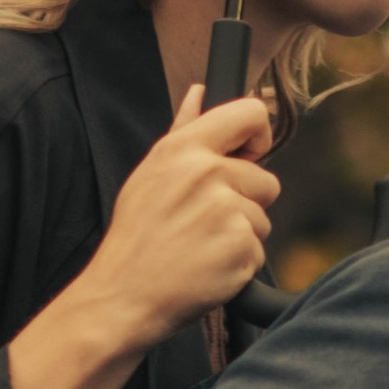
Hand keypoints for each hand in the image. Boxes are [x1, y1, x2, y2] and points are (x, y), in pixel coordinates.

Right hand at [74, 87, 278, 350]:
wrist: (122, 296)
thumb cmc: (135, 236)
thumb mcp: (150, 173)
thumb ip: (183, 130)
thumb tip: (199, 92)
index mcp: (185, 149)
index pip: (251, 114)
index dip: (258, 136)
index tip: (247, 156)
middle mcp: (209, 174)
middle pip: (266, 180)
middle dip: (245, 203)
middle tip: (202, 223)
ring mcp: (228, 213)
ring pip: (262, 220)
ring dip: (240, 236)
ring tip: (199, 247)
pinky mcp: (241, 249)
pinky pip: (258, 252)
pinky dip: (239, 264)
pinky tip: (206, 267)